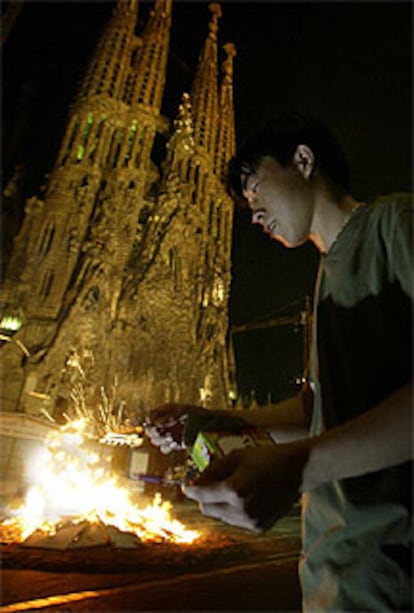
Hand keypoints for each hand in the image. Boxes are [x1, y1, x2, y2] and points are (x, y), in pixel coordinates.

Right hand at [144, 403, 206, 453]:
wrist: (210, 426)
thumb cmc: (197, 414)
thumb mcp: (183, 410)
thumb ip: (168, 415)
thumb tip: (154, 422)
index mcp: (164, 412)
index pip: (148, 416)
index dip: (147, 420)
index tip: (149, 423)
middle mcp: (164, 424)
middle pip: (150, 430)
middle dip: (155, 432)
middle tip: (164, 431)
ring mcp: (168, 434)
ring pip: (156, 441)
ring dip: (162, 440)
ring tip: (172, 436)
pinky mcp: (174, 444)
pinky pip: (164, 448)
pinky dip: (169, 446)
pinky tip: (176, 442)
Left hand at [183, 440, 309, 531]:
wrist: (297, 470)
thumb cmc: (265, 458)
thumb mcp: (235, 457)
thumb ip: (212, 470)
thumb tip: (194, 483)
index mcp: (234, 490)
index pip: (201, 495)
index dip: (190, 490)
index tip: (186, 486)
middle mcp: (241, 509)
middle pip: (207, 509)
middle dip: (205, 497)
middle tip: (210, 484)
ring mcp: (251, 521)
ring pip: (220, 516)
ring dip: (220, 504)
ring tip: (234, 487)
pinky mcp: (259, 527)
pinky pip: (236, 520)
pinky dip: (235, 510)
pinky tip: (247, 496)